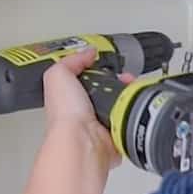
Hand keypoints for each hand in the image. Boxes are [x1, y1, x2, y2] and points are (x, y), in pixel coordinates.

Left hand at [43, 48, 124, 170]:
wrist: (83, 140)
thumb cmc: (66, 114)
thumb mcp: (58, 75)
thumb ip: (72, 60)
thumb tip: (88, 53)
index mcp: (69, 98)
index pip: (85, 78)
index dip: (96, 67)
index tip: (107, 62)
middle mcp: (85, 111)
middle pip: (106, 89)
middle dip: (118, 79)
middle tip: (124, 76)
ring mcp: (102, 123)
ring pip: (120, 102)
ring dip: (129, 93)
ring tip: (132, 86)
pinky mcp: (116, 134)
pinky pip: (129, 117)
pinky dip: (134, 110)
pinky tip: (133, 103)